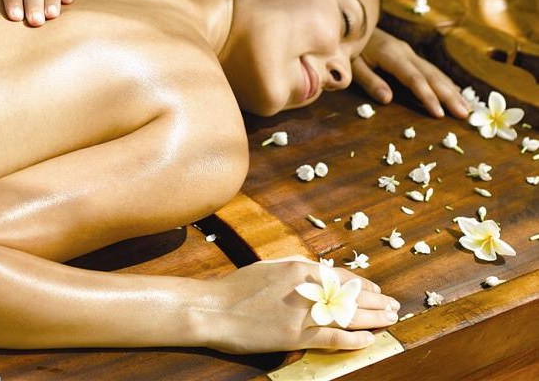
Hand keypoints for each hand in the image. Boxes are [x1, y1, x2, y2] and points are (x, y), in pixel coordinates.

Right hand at [209, 258, 398, 353]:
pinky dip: (353, 339)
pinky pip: (332, 337)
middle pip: (349, 295)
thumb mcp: (268, 268)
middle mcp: (305, 290)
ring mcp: (302, 315)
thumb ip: (295, 269)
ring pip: (347, 316)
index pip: (339, 276)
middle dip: (374, 301)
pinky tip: (369, 339)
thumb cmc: (237, 287)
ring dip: (372, 318)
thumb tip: (318, 272)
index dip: (361, 284)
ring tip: (390, 319)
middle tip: (393, 306)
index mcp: (298, 270)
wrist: (213, 309)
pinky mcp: (296, 336)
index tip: (375, 289)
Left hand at [353, 28, 469, 117]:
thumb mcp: (351, 63)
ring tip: (467, 108)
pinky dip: (445, 81)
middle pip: (431, 76)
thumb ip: (368, 80)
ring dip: (452, 90)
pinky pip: (431, 69)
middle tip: (465, 115)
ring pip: (435, 72)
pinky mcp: (408, 53)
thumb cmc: (346, 45)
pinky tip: (456, 92)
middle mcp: (404, 51)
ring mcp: (408, 51)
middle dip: (449, 96)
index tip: (440, 114)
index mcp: (390, 54)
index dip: (427, 96)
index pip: (414, 78)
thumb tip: (387, 99)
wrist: (347, 22)